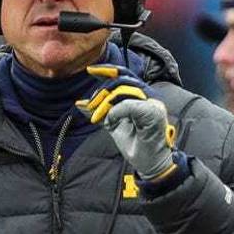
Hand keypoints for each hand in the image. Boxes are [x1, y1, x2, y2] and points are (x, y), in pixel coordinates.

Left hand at [77, 64, 177, 179]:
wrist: (148, 163)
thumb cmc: (135, 144)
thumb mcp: (112, 124)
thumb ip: (99, 112)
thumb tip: (80, 103)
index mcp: (140, 95)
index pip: (124, 75)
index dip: (107, 70)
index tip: (90, 70)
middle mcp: (148, 95)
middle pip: (121, 80)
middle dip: (101, 92)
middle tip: (91, 107)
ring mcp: (153, 102)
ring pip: (123, 90)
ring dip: (105, 104)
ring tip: (98, 118)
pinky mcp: (153, 112)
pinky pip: (128, 105)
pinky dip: (115, 112)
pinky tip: (110, 122)